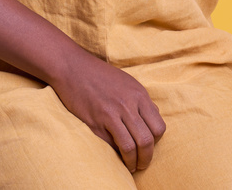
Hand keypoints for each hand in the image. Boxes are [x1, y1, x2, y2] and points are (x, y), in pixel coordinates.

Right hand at [51, 50, 165, 171]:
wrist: (73, 67)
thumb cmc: (100, 75)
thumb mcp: (127, 82)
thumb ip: (140, 100)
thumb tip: (154, 116)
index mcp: (138, 94)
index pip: (158, 127)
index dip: (156, 141)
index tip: (149, 146)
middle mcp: (128, 104)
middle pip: (147, 140)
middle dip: (146, 158)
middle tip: (142, 163)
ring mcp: (111, 114)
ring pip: (131, 147)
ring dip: (133, 162)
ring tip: (131, 165)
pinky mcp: (95, 122)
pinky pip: (111, 145)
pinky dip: (116, 155)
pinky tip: (116, 157)